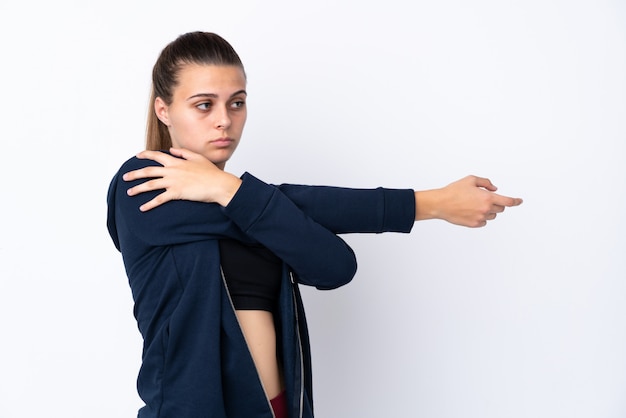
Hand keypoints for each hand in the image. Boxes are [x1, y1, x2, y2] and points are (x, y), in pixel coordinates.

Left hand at [123, 148, 241, 210]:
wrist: (218, 184)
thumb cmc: (211, 173)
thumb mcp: (198, 158)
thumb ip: (183, 152)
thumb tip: (172, 149)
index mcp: (177, 162)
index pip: (157, 156)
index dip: (145, 155)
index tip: (137, 156)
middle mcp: (172, 171)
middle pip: (148, 171)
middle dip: (134, 174)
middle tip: (125, 177)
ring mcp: (173, 182)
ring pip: (150, 184)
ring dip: (138, 189)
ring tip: (129, 192)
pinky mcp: (176, 193)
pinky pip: (159, 199)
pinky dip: (150, 204)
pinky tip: (142, 208)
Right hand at [415, 175, 522, 227]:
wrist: (441, 203)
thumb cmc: (454, 191)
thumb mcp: (470, 180)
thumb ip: (486, 183)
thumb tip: (494, 189)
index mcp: (487, 198)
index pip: (508, 201)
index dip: (516, 201)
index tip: (519, 201)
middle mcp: (486, 209)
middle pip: (501, 208)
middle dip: (496, 203)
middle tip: (484, 199)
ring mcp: (480, 218)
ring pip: (493, 215)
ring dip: (488, 210)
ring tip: (474, 204)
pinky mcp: (474, 224)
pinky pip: (484, 221)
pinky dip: (481, 217)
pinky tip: (471, 211)